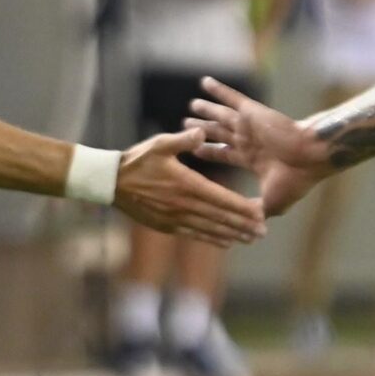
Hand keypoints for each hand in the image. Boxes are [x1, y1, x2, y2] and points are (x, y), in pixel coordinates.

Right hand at [113, 127, 266, 244]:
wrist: (111, 183)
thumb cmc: (137, 160)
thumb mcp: (160, 144)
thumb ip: (184, 140)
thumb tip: (202, 133)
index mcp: (187, 184)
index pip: (221, 199)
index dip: (242, 208)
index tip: (260, 213)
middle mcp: (184, 205)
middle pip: (220, 218)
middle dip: (243, 225)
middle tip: (263, 232)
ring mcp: (175, 218)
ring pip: (210, 229)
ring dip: (232, 235)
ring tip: (250, 239)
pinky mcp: (167, 225)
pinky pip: (194, 234)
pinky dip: (212, 238)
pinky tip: (226, 242)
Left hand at [190, 78, 332, 215]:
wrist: (309, 158)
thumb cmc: (294, 181)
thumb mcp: (271, 203)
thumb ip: (255, 210)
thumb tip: (247, 228)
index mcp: (253, 159)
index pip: (226, 154)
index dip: (210, 152)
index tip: (195, 149)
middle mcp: (249, 140)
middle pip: (220, 133)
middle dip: (204, 130)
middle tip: (186, 124)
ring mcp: (250, 125)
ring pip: (222, 116)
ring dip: (207, 110)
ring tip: (192, 104)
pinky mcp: (252, 112)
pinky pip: (232, 98)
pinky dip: (218, 90)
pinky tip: (205, 82)